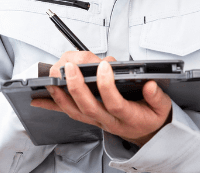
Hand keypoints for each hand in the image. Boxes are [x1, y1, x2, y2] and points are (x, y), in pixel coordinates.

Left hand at [31, 55, 172, 146]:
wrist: (145, 133)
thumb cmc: (150, 116)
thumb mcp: (162, 107)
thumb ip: (157, 97)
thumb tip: (150, 86)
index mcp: (129, 116)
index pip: (114, 102)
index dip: (107, 85)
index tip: (105, 66)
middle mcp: (109, 120)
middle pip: (88, 107)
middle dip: (77, 86)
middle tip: (70, 67)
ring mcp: (96, 120)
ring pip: (75, 111)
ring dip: (60, 94)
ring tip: (52, 77)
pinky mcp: (87, 118)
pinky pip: (67, 113)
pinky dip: (51, 106)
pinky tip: (37, 99)